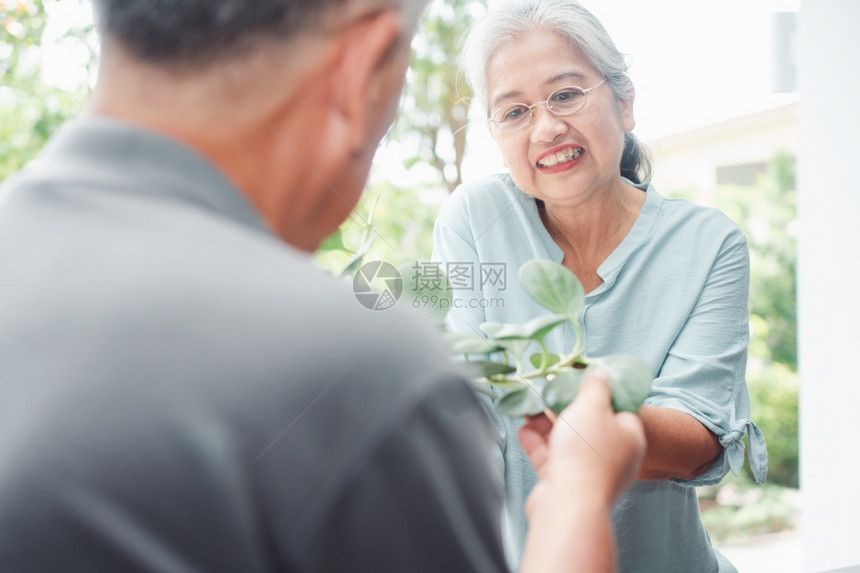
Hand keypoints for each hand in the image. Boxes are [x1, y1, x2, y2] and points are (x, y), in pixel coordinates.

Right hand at [519, 369, 645, 515]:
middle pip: (588, 422)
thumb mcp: (592, 406)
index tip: (578, 378)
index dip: (598, 391)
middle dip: (565, 405)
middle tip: (548, 389)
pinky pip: (551, 457)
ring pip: (567, 439)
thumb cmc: (586, 452)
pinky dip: (537, 443)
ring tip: (528, 406)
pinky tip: (524, 429)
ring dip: (546, 422)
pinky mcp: (566, 482)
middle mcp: (612, 455)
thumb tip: (600, 373)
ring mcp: (588, 470)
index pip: (618, 407)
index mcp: (629, 436)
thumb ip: (595, 386)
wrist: (568, 505)